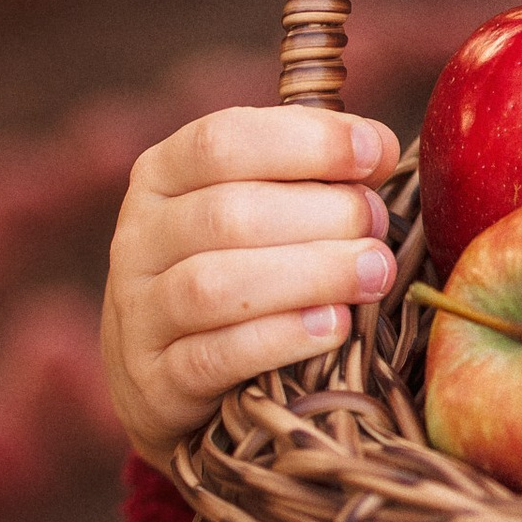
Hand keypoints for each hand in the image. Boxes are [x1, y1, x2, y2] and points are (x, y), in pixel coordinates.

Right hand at [102, 108, 401, 471]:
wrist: (163, 377)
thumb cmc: (236, 267)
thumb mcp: (255, 207)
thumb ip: (309, 173)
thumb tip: (382, 147)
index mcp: (163, 174)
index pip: (222, 141)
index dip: (308, 142)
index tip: (378, 153)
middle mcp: (139, 237)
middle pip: (227, 214)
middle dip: (322, 214)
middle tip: (378, 225)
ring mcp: (139, 311)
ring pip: (215, 286)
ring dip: (310, 275)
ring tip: (375, 273)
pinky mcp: (156, 380)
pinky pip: (214, 357)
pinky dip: (281, 339)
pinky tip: (335, 326)